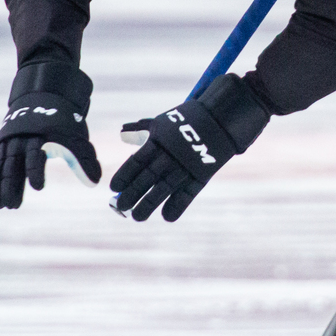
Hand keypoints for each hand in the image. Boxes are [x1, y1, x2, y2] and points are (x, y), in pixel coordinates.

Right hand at [0, 63, 100, 208]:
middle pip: (13, 163)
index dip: (36, 171)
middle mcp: (21, 138)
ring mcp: (9, 142)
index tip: (38, 187)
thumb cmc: (63, 122)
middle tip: (11, 206)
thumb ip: (84, 160)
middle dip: (10, 185)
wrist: (43, 96)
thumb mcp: (76, 137)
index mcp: (40, 135)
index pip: (36, 155)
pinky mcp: (2, 145)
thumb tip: (95, 182)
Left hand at [108, 73, 271, 221]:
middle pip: (147, 178)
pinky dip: (177, 206)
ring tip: (136, 217)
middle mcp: (170, 155)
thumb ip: (141, 129)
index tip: (114, 188)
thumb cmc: (188, 119)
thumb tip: (122, 133)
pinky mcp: (201, 175)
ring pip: (163, 189)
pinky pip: (188, 194)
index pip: (136, 161)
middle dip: (132, 194)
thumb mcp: (163, 121)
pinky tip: (166, 217)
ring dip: (148, 205)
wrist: (221, 118)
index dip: (124, 175)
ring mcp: (186, 166)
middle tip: (120, 207)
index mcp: (158, 141)